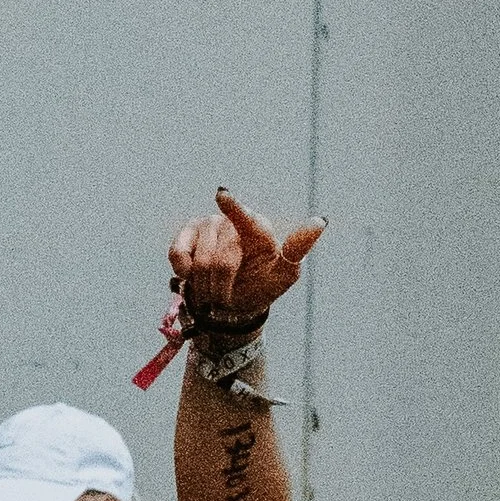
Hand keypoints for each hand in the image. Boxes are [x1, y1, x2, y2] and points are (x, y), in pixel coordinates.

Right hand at [168, 187, 324, 323]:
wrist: (232, 304)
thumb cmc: (260, 286)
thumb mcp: (284, 274)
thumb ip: (297, 249)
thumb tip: (321, 220)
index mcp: (258, 229)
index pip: (245, 218)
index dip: (232, 207)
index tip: (222, 196)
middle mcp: (232, 222)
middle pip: (221, 258)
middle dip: (223, 284)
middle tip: (226, 295)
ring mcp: (207, 225)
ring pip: (200, 260)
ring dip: (205, 284)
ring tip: (213, 288)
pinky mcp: (185, 235)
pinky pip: (178, 254)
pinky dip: (184, 271)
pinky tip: (192, 274)